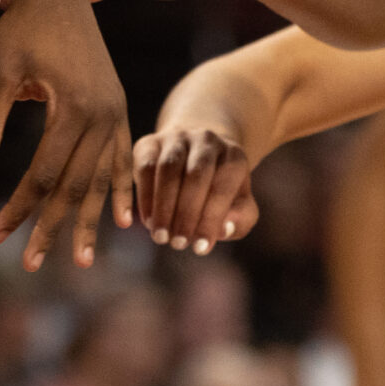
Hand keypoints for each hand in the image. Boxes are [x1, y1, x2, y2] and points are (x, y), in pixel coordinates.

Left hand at [0, 0, 132, 270]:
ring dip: (89, 220)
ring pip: (102, 180)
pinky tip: (122, 221)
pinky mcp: (118, 109)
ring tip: (80, 258)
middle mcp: (104, 117)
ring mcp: (117, 114)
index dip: (19, 209)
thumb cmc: (22, 29)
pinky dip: (120, 191)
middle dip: (53, 228)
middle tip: (32, 264)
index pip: (43, 176)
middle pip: (76, 186)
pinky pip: (121, 160)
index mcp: (75, 110)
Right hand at [130, 123, 258, 250]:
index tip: (201, 248)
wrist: (194, 156)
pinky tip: (148, 221)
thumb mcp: (238, 205)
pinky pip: (144, 168)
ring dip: (163, 207)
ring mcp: (176, 137)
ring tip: (160, 236)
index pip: (223, 187)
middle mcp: (206, 140)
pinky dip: (144, 198)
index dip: (211, 219)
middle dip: (186, 213)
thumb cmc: (219, 190)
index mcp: (233, 156)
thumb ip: (240, 219)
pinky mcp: (149, 142)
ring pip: (167, 169)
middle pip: (196, 175)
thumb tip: (223, 229)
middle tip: (178, 244)